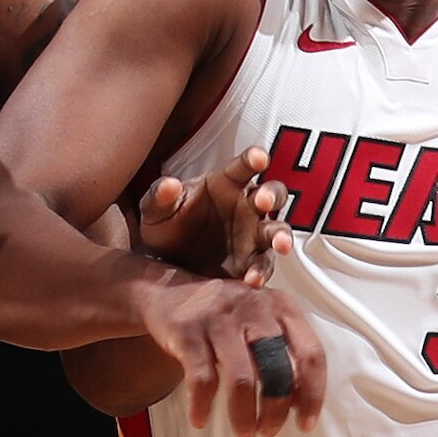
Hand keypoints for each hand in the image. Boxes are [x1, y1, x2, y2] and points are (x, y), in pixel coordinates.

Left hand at [132, 163, 290, 285]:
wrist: (165, 263)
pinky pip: (262, 265)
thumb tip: (168, 185)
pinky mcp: (250, 263)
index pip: (244, 167)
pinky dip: (260, 272)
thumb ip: (160, 196)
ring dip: (281, 235)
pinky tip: (253, 279)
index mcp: (226, 184)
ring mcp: (252, 236)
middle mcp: (246, 207)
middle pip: (272, 194)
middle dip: (271, 195)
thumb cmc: (167, 226)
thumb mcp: (156, 210)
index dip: (254, 159)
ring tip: (279, 244)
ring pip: (276, 230)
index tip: (260, 157)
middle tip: (263, 200)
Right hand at [138, 273, 326, 436]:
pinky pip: (201, 379)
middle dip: (276, 408)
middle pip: (277, 369)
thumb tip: (300, 399)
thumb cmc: (224, 315)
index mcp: (281, 307)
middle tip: (269, 430)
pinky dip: (202, 405)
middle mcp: (254, 308)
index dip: (312, 394)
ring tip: (244, 432)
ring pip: (242, 379)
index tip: (305, 423)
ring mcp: (220, 319)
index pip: (311, 353)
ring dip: (244, 414)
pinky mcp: (188, 331)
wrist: (167, 290)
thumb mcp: (260, 319)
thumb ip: (284, 350)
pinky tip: (200, 420)